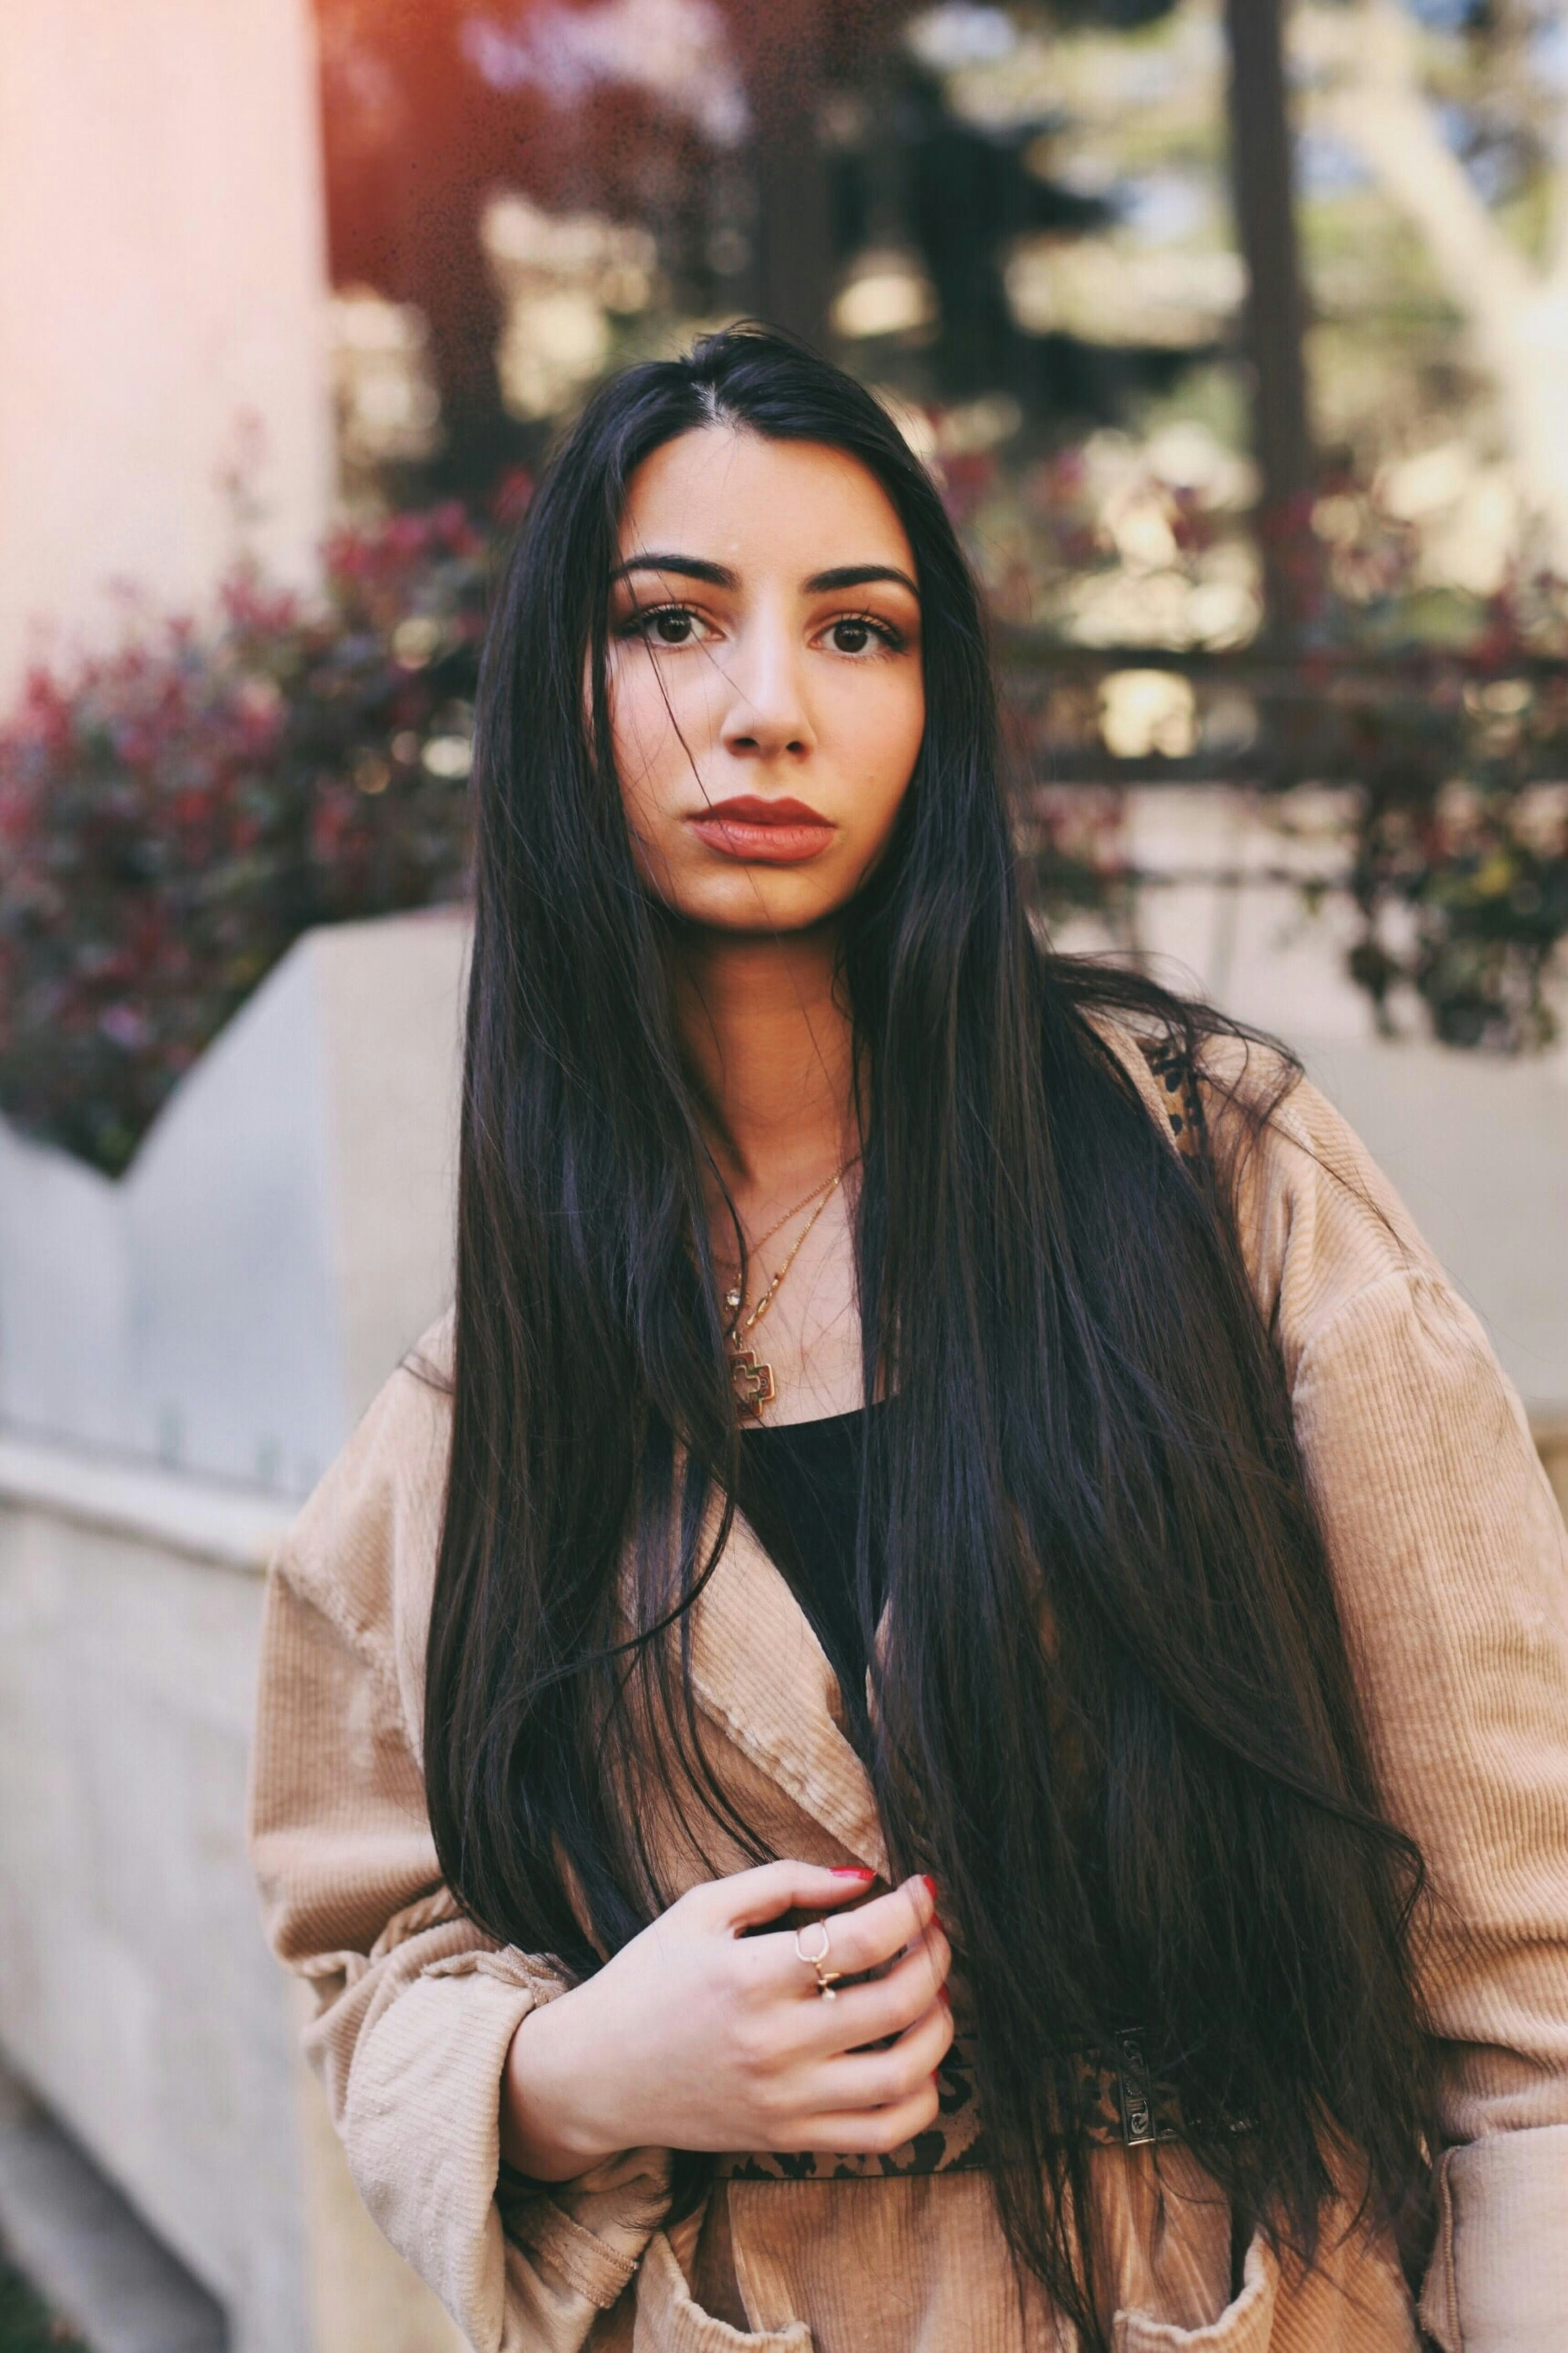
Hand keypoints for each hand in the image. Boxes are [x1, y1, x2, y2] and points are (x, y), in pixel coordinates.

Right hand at [500, 1862, 951, 2180]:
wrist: (595, 2073)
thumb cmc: (648, 1978)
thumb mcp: (702, 1908)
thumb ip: (784, 1881)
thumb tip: (862, 1877)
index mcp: (750, 1977)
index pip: (862, 1941)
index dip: (910, 1910)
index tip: (924, 1889)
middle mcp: (774, 2045)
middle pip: (896, 2004)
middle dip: (934, 1959)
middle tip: (933, 1935)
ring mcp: (785, 2101)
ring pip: (903, 2076)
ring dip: (940, 2029)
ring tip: (934, 1996)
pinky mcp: (788, 2139)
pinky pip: (881, 2135)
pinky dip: (920, 2101)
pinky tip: (918, 2063)